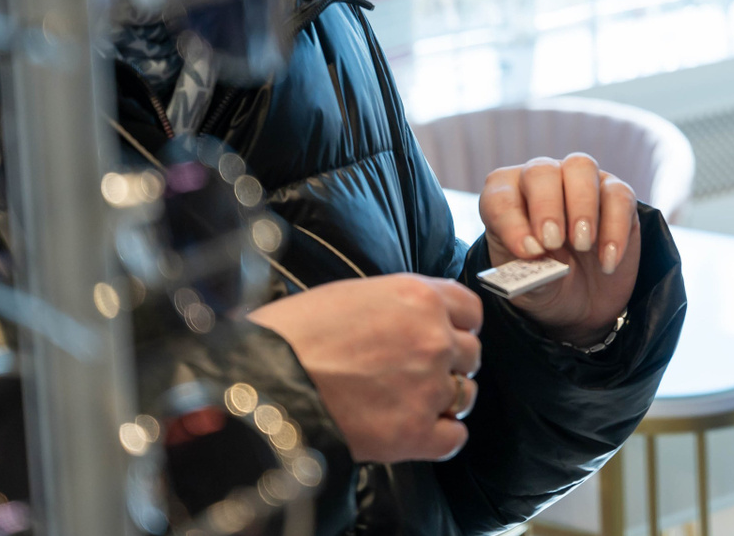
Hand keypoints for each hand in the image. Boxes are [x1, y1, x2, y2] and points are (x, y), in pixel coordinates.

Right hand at [248, 274, 481, 462]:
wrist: (262, 382)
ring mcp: (428, 387)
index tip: (444, 336)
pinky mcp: (414, 432)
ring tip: (410, 404)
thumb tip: (412, 320)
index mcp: (420, 297)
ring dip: (445, 401)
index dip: (457, 325)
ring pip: (466, 395)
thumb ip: (398, 305)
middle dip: (449, 364)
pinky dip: (440, 438)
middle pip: (471, 354)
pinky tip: (415, 432)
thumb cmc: (293, 334)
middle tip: (416, 374)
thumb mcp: (353, 294)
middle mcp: (434, 339)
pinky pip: (454, 438)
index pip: (471, 311)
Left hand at [478, 152, 640, 346]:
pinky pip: (619, 195)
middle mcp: (542, 182)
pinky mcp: (617, 196)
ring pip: (581, 167)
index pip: (500, 194)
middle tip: (553, 242)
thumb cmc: (546, 285)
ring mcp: (582, 184)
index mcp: (507, 200)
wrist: (585, 300)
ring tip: (583, 245)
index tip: (528, 251)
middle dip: (546, 205)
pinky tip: (607, 262)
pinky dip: (615, 229)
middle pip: (541, 171)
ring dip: (582, 205)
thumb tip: (538, 256)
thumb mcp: (529, 289)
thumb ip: (529, 273)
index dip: (510, 220)